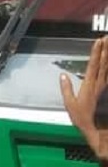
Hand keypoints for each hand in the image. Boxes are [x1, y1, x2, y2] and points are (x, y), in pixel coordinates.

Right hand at [62, 37, 107, 158]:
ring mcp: (107, 87)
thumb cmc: (84, 119)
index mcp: (89, 85)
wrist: (99, 129)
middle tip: (107, 37)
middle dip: (106, 49)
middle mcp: (100, 83)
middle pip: (105, 62)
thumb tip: (62, 76)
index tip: (98, 40)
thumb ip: (66, 89)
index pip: (93, 64)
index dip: (96, 52)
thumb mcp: (70, 105)